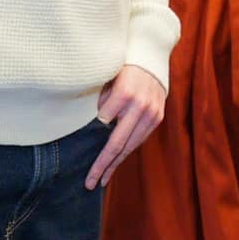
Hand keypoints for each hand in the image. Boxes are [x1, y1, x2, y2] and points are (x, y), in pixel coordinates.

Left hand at [86, 65, 165, 187]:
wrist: (151, 57)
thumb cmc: (122, 66)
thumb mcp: (107, 77)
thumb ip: (102, 100)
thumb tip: (96, 123)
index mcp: (124, 93)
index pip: (103, 123)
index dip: (92, 137)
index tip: (81, 151)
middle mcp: (140, 106)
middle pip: (117, 143)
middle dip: (102, 165)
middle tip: (90, 182)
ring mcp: (151, 113)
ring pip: (130, 146)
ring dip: (115, 164)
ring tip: (102, 180)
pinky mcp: (157, 118)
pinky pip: (139, 140)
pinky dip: (126, 152)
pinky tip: (115, 162)